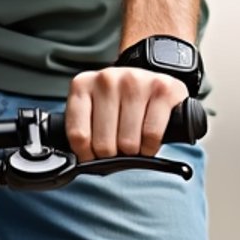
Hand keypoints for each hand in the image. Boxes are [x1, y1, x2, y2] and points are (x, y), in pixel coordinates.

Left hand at [64, 66, 188, 162]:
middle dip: (113, 155)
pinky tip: (148, 139)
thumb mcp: (93, 109)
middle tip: (118, 147)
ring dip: (133, 151)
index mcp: (83, 84)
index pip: (78, 135)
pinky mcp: (162, 89)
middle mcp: (107, 79)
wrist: (152, 82)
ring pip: (128, 142)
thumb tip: (84, 160)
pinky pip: (152, 135)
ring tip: (134, 141)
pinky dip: (151, 146)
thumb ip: (83, 130)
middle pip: (104, 144)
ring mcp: (135, 81)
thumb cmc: (120, 101)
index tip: (94, 157)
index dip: (87, 155)